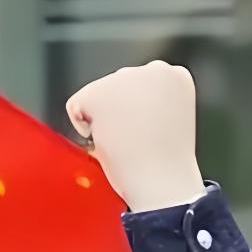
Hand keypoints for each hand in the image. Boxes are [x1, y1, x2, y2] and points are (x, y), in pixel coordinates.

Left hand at [66, 61, 205, 212]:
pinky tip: (105, 141)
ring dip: (104, 119)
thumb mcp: (168, 125)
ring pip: (98, 94)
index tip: (146, 135)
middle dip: (117, 113)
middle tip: (132, 144)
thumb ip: (151, 106)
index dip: (136, 115)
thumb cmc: (164, 168)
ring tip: (123, 145)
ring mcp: (126, 78)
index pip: (140, 87)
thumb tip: (124, 108)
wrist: (161, 183)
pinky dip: (81, 126)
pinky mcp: (100, 92)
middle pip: (117, 87)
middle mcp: (154, 68)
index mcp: (176, 76)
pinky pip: (75, 105)